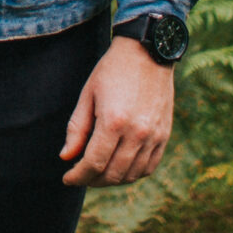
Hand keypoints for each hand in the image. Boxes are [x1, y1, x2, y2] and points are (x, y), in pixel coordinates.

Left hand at [59, 34, 173, 185]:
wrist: (148, 52)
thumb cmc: (112, 70)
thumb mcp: (88, 94)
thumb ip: (77, 129)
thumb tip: (67, 158)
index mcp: (113, 122)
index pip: (93, 163)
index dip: (78, 176)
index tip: (67, 178)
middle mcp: (137, 133)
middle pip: (112, 174)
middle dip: (92, 180)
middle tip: (80, 176)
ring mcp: (154, 136)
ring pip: (131, 175)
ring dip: (112, 180)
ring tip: (98, 173)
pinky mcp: (164, 135)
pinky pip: (149, 167)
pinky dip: (133, 173)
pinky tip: (120, 167)